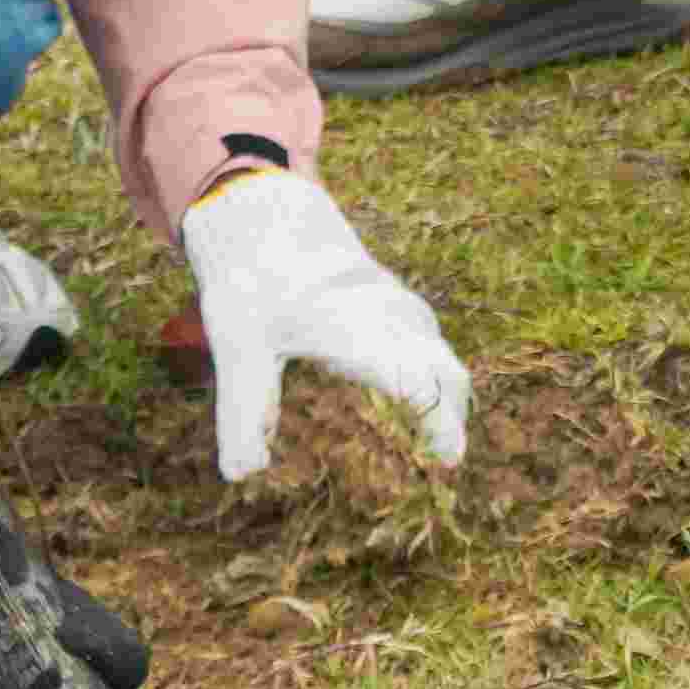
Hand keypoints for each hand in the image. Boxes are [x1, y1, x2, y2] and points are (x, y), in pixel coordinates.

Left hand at [183, 170, 471, 481]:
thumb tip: (242, 474)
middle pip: (446, 371)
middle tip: (445, 463)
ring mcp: (397, 306)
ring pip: (441, 355)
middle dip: (452, 418)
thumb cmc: (251, 282)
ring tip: (434, 442)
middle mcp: (390, 317)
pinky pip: (430, 343)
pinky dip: (433, 376)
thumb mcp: (237, 349)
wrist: (264, 214)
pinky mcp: (394, 302)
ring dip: (445, 397)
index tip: (446, 461)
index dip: (438, 423)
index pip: (417, 382)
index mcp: (358, 330)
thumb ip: (244, 413)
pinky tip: (414, 399)